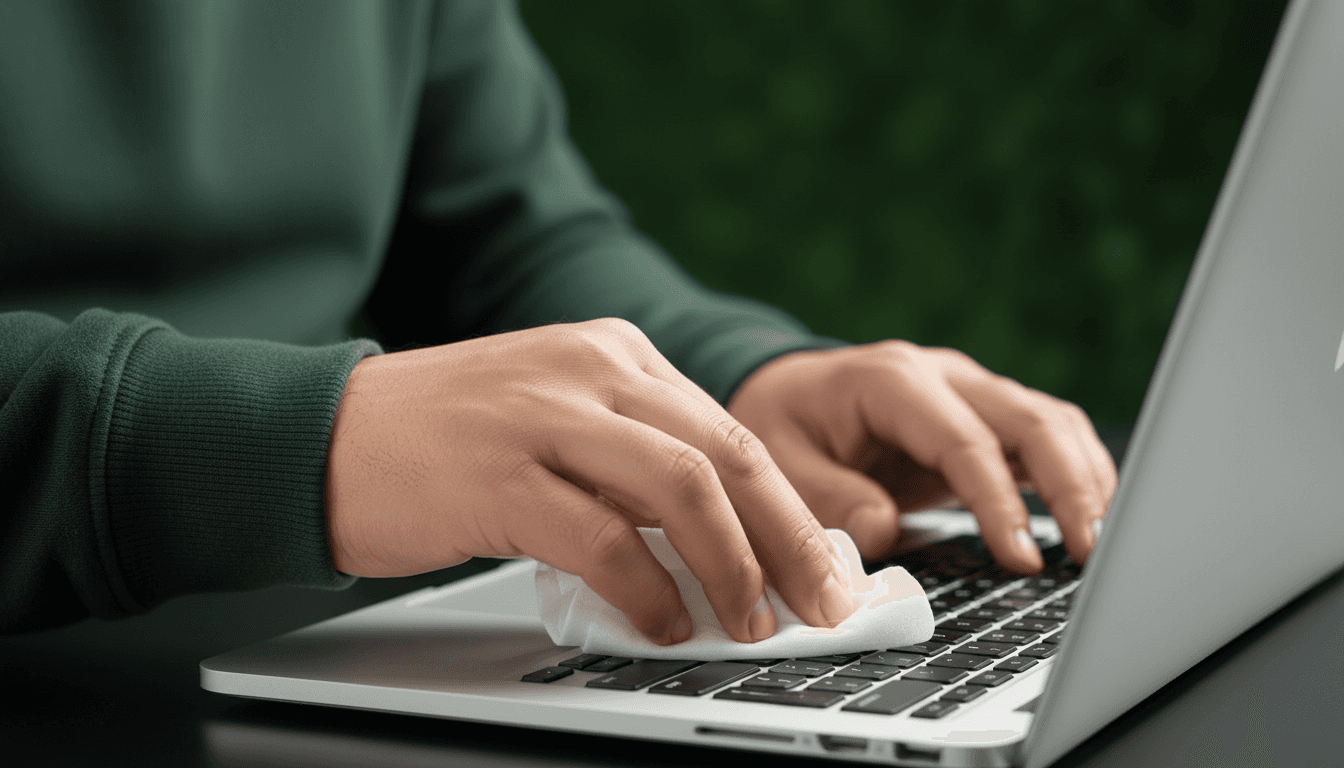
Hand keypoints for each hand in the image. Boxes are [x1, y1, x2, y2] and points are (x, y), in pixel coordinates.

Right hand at [325, 318, 854, 645]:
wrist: (324, 435)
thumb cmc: (445, 443)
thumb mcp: (557, 422)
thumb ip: (633, 465)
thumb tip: (723, 544)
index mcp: (613, 353)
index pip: (732, 429)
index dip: (790, 505)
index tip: (825, 563)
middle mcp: (590, 370)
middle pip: (729, 452)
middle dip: (792, 537)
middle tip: (825, 600)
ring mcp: (544, 416)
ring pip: (684, 485)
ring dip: (734, 565)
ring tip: (750, 622)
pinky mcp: (499, 475)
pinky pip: (603, 537)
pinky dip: (646, 589)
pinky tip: (661, 624)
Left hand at [728, 340, 1116, 570]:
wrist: (785, 394)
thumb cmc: (780, 426)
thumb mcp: (777, 462)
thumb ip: (826, 497)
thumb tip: (881, 534)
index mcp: (891, 381)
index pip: (964, 441)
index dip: (998, 503)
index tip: (1020, 559)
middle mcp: (943, 376)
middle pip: (1031, 419)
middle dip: (1070, 487)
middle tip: (1090, 553)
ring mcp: (969, 392)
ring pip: (1052, 422)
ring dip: (1084, 480)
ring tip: (1098, 545)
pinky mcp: (983, 418)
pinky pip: (1045, 438)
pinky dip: (1074, 475)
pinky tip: (1085, 520)